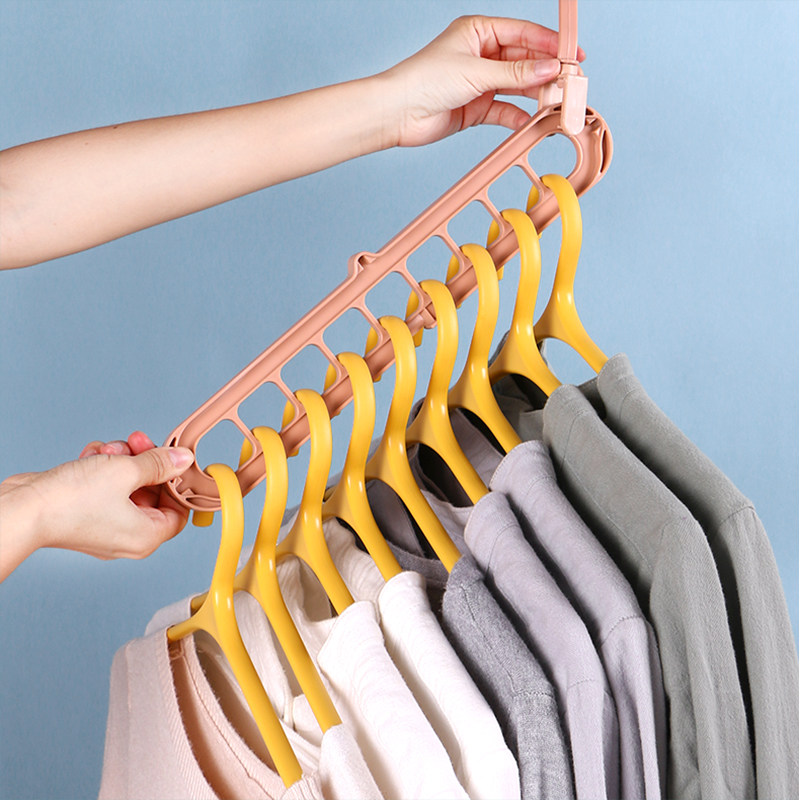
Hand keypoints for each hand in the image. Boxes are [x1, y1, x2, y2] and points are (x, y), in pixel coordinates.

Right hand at [0, 432, 193, 581]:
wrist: (23, 507)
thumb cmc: (71, 501)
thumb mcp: (127, 471)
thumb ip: (159, 464)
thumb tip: (182, 460)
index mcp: (146, 536)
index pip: (178, 510)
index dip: (177, 482)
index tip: (173, 460)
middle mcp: (128, 535)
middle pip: (151, 491)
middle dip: (144, 461)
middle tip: (138, 442)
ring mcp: (106, 524)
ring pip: (127, 483)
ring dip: (120, 460)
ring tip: (108, 451)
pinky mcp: (86, 511)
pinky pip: (105, 485)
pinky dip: (101, 467)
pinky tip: (92, 456)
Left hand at [382, 15, 584, 147]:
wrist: (398, 112)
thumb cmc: (425, 79)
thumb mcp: (477, 71)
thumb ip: (516, 72)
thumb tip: (549, 68)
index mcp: (479, 31)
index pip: (523, 32)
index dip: (549, 43)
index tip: (572, 54)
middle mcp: (481, 54)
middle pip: (523, 60)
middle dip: (546, 70)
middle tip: (568, 82)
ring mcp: (479, 82)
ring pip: (516, 85)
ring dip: (535, 93)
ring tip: (555, 101)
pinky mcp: (475, 108)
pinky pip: (504, 110)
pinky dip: (517, 115)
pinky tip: (531, 120)